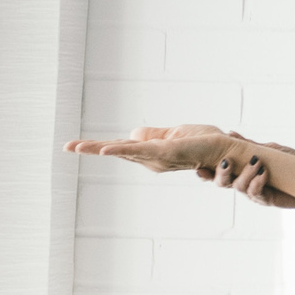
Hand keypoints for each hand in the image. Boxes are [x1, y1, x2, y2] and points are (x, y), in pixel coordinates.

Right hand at [68, 125, 241, 176]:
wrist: (228, 151)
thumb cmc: (207, 144)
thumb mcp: (174, 134)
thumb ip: (153, 136)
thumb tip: (131, 134)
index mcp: (152, 154)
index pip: (120, 147)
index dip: (98, 147)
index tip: (75, 146)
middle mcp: (151, 160)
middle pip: (115, 151)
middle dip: (91, 149)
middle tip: (65, 146)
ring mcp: (157, 158)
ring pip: (122, 151)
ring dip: (98, 148)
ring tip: (76, 147)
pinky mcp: (166, 153)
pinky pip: (141, 150)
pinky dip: (123, 149)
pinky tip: (107, 149)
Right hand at [213, 134, 294, 208]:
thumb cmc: (292, 165)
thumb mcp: (271, 151)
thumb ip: (251, 146)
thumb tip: (231, 134)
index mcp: (242, 171)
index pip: (219, 171)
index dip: (207, 171)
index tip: (199, 166)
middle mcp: (244, 183)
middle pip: (222, 182)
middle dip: (219, 173)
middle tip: (226, 162)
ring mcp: (254, 192)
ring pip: (238, 186)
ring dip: (245, 173)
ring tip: (256, 162)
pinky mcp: (266, 199)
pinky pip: (255, 192)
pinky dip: (257, 182)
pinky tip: (263, 173)